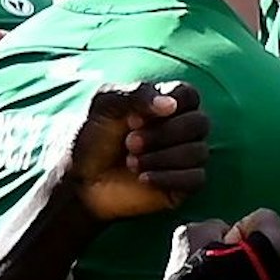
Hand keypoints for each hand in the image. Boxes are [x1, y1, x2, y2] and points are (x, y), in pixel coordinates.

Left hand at [60, 81, 209, 220]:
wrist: (80, 179)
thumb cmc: (91, 137)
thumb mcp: (105, 104)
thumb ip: (136, 94)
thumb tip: (170, 105)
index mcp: (166, 104)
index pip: (190, 95)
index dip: (169, 104)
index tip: (133, 118)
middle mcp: (181, 129)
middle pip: (199, 123)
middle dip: (163, 134)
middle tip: (129, 142)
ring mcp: (184, 158)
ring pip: (199, 152)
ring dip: (162, 157)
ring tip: (130, 162)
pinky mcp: (183, 185)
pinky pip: (197, 179)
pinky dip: (169, 177)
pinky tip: (143, 179)